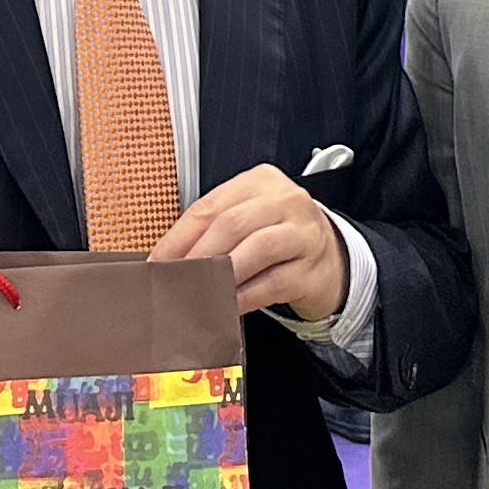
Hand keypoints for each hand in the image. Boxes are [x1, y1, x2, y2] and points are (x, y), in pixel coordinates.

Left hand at [152, 165, 347, 320]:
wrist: (331, 257)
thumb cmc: (278, 236)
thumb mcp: (248, 219)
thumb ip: (213, 231)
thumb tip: (168, 260)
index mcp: (260, 181)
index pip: (210, 206)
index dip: (179, 237)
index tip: (158, 262)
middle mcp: (286, 200)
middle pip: (232, 224)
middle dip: (197, 256)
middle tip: (174, 281)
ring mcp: (304, 233)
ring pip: (255, 250)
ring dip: (221, 276)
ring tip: (197, 294)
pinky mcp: (313, 269)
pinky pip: (272, 284)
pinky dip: (244, 297)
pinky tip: (227, 307)